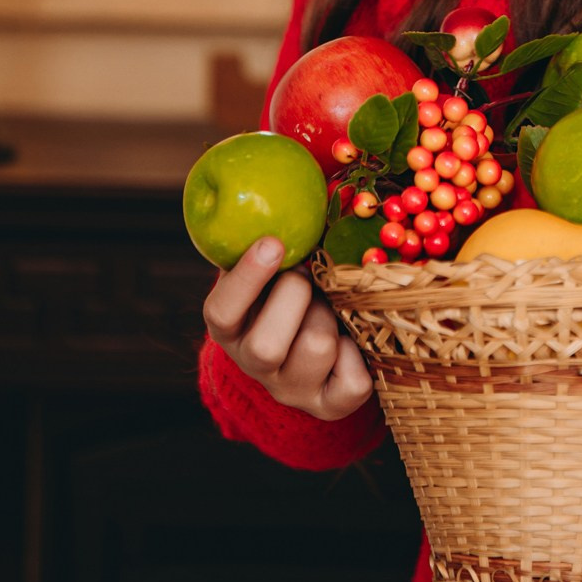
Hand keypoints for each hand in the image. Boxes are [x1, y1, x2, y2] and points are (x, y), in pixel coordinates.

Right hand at [203, 237, 373, 420]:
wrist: (310, 339)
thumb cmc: (291, 283)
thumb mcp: (273, 263)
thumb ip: (274, 237)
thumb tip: (306, 176)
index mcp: (229, 328)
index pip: (220, 314)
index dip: (246, 279)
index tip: (273, 243)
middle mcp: (253, 365)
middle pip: (266, 345)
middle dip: (297, 296)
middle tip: (308, 275)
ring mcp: (291, 389)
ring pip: (316, 351)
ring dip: (332, 317)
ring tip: (331, 305)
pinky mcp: (329, 406)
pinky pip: (353, 381)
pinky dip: (361, 353)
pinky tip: (352, 337)